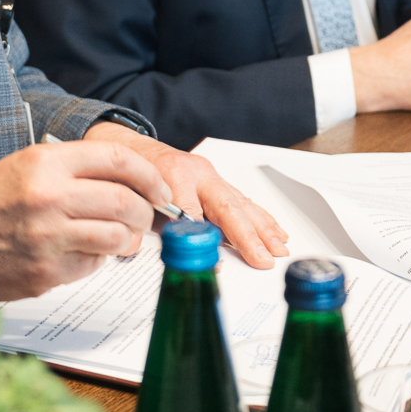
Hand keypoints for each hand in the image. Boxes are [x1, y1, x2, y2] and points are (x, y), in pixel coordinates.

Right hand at [0, 141, 166, 300]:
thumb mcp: (29, 165)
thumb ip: (78, 169)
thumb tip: (135, 183)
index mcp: (46, 163)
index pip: (118, 160)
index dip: (149, 176)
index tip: (160, 189)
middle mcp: (49, 196)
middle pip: (126, 201)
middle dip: (146, 212)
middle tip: (145, 217)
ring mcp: (48, 237)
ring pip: (117, 236)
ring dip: (126, 239)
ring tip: (117, 237)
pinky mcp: (47, 271)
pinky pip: (93, 265)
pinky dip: (95, 259)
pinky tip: (79, 251)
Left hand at [82, 121, 289, 267]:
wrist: (131, 148)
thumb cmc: (132, 175)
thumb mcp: (133, 197)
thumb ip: (152, 224)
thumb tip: (168, 253)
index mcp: (174, 174)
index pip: (192, 211)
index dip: (206, 237)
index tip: (219, 262)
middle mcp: (197, 172)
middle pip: (226, 206)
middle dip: (248, 235)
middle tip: (265, 257)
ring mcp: (210, 175)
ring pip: (241, 203)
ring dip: (262, 228)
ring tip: (279, 248)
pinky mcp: (216, 180)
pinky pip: (243, 199)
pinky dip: (261, 217)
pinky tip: (275, 230)